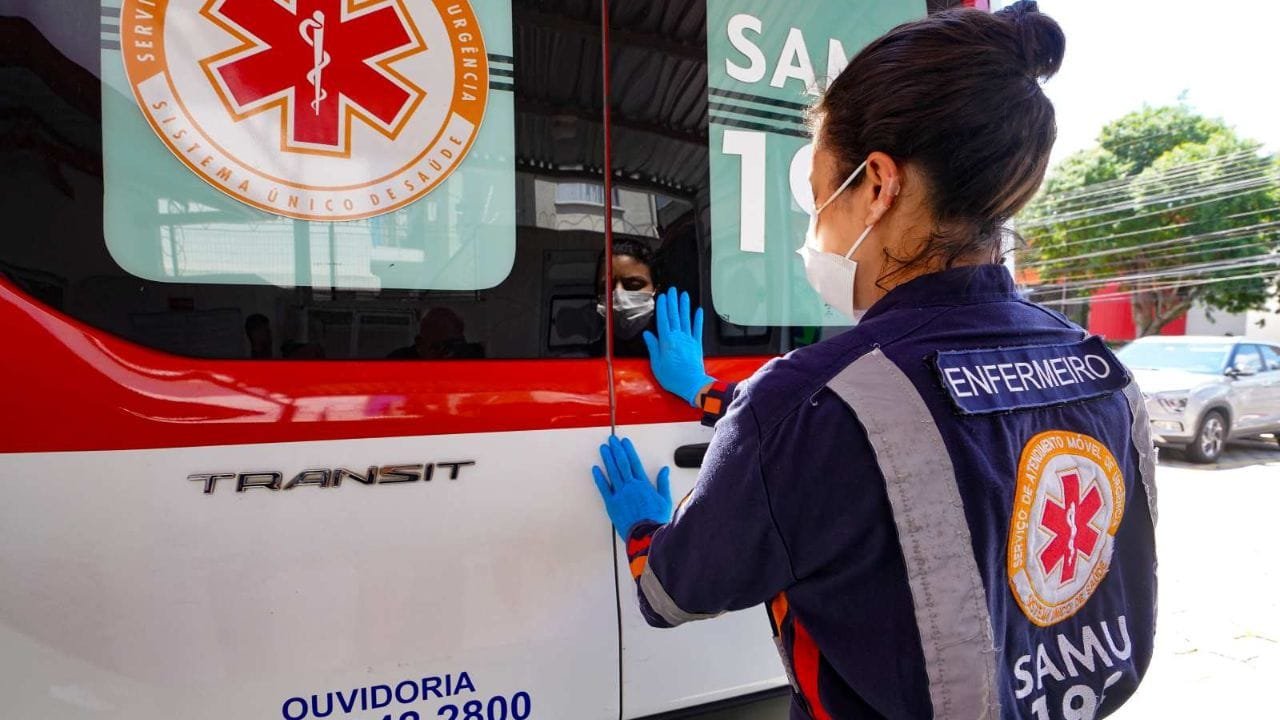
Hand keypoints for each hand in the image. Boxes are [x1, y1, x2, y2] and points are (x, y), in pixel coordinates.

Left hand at [592, 435, 672, 539]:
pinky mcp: (612, 504)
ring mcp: (620, 494)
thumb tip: (664, 470)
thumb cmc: (656, 520)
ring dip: (608, 459)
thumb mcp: (665, 500)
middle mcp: (631, 486)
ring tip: (604, 449)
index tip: (624, 442)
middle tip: (612, 440)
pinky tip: (595, 469)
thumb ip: (663, 483)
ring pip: (612, 472)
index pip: (634, 462)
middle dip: (616, 450)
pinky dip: (599, 478)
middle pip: (622, 464)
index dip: (629, 451)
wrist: (646, 535)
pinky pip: (604, 488)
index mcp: (643, 485)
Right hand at [643, 287, 715, 406]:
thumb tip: (648, 335)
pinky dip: (698, 319)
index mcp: (667, 342)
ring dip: (684, 306)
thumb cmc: (673, 377)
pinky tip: (698, 310)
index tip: (661, 298)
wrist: (692, 385)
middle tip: (672, 290)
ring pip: (686, 319)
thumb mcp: (657, 364)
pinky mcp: (697, 344)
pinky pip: (698, 329)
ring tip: (683, 295)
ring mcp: (689, 340)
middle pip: (674, 316)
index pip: (663, 320)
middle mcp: (678, 337)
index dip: (662, 308)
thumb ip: (653, 347)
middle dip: (672, 302)